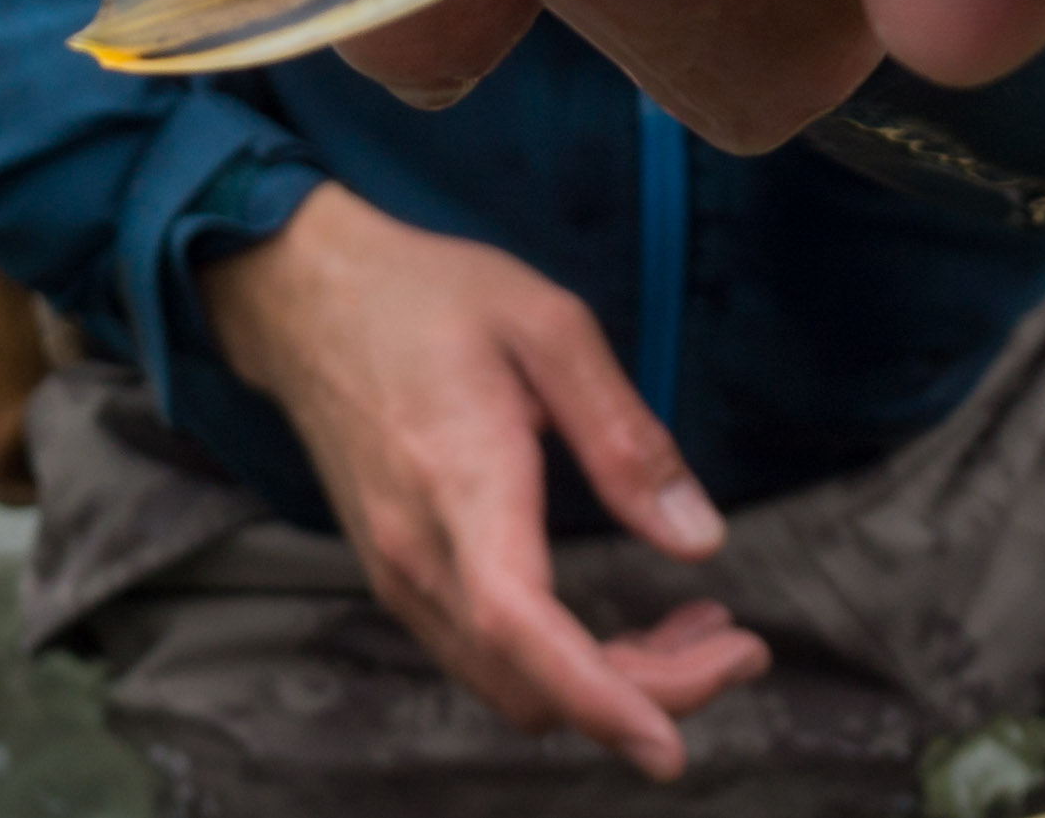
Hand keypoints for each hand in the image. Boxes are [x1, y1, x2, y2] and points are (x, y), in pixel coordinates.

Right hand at [199, 179, 767, 774]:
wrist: (305, 298)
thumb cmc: (428, 297)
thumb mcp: (548, 326)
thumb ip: (625, 437)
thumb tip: (699, 540)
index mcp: (458, 479)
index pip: (520, 623)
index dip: (598, 697)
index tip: (670, 746)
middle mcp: (416, 550)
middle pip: (532, 684)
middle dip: (648, 694)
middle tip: (738, 647)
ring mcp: (398, 573)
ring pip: (512, 687)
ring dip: (611, 685)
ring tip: (698, 628)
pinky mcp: (399, 576)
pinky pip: (487, 658)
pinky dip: (564, 667)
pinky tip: (621, 621)